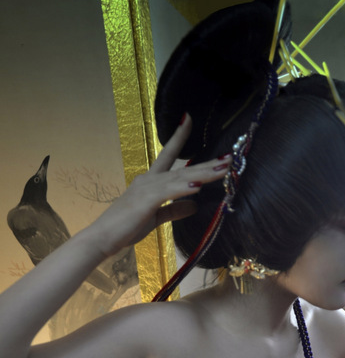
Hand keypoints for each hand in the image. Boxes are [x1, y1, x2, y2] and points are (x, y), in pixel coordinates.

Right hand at [93, 114, 230, 256]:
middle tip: (229, 157)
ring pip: (180, 178)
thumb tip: (194, 206)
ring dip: (203, 173)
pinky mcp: (146, 201)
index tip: (188, 120)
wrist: (102, 238)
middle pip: (183, 168)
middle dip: (207, 163)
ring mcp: (146, 188)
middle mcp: (149, 180)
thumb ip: (174, 210)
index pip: (167, 156)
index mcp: (150, 182)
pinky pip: (169, 192)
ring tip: (223, 168)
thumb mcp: (156, 219)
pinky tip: (198, 186)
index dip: (178, 138)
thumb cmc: (124, 229)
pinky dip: (184, 188)